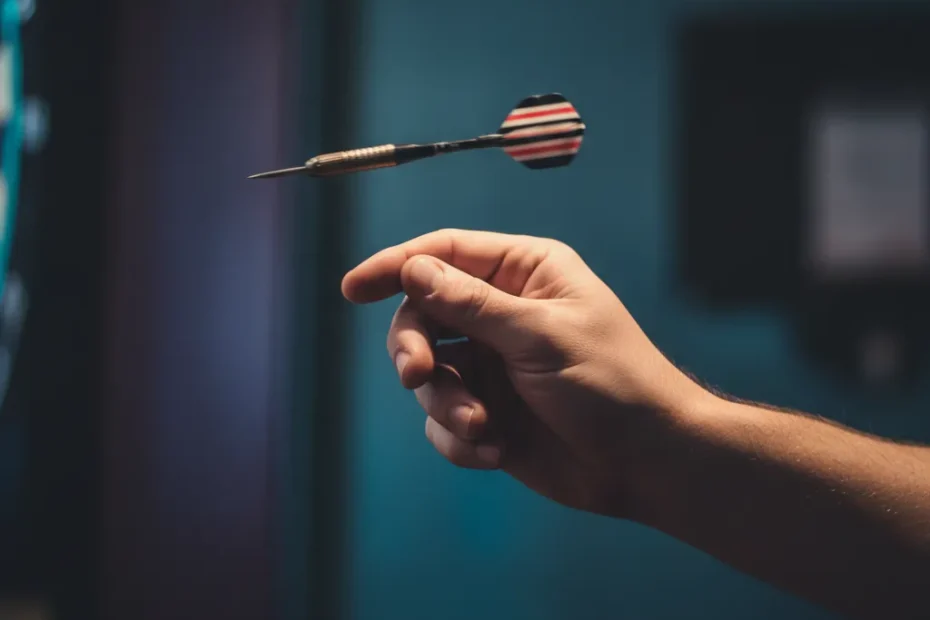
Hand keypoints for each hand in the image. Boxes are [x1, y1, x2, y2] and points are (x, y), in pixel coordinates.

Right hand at [342, 229, 710, 516]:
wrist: (646, 464)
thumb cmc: (611, 383)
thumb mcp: (540, 335)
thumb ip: (471, 304)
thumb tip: (412, 268)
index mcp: (525, 274)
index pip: (445, 254)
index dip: (395, 266)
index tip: (353, 289)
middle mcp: (502, 314)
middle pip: (422, 314)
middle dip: (415, 347)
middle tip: (417, 375)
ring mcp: (493, 365)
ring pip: (428, 373)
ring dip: (446, 403)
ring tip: (482, 427)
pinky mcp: (488, 412)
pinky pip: (442, 420)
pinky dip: (459, 437)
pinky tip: (496, 449)